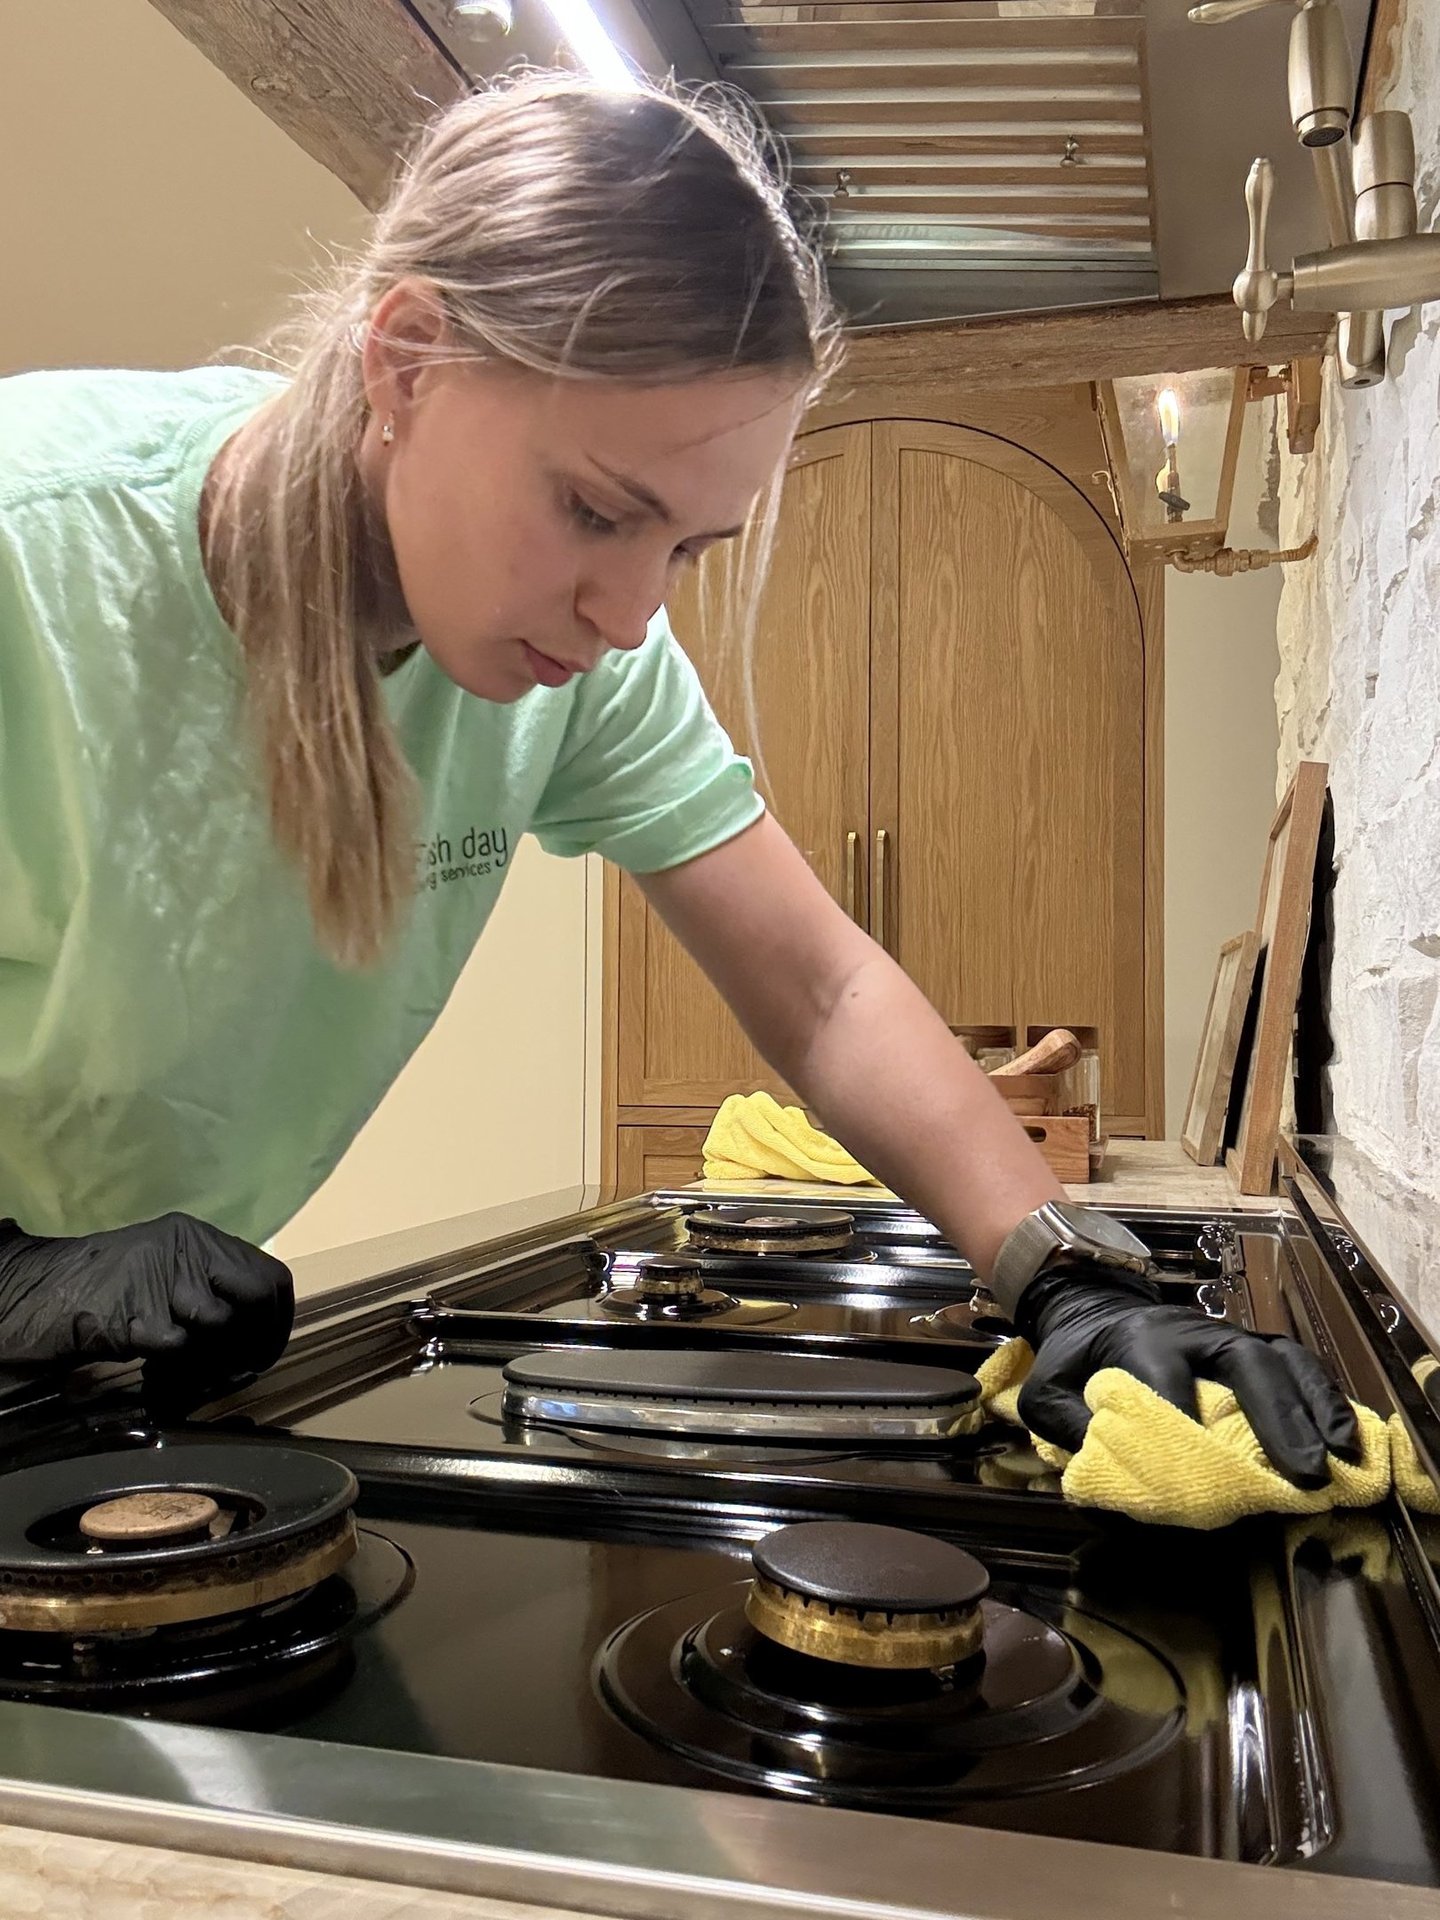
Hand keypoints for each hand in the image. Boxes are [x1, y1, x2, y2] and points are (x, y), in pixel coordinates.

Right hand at [0, 1213, 293, 1385]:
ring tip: (187, 1371)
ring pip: (221, 1323)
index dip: (277, 1320)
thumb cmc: (111, 1289)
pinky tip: (159, 1376)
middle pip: (258, 1295)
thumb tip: (262, 1334)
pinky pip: (180, 1347)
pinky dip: (175, 1370)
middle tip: (240, 1369)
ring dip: (211, 1359)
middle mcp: (189, 1248)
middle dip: (256, 1339)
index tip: (265, 1352)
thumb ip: (215, 1291)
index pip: (272, 1277)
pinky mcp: (139, 1310)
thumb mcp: (171, 1273)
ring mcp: (164, 1276)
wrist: (47, 1293)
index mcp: (201, 1237)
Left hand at [1015, 1265, 1361, 1487]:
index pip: (1168, 1386)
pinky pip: (1296, 1367)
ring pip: (1281, 1361)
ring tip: (1342, 1459)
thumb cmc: (1074, 1360)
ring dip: (1316, 1408)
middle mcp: (1192, 1333)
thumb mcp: (1045, 1393)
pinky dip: (1326, 1399)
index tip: (1203, 1484)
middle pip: (1245, 1364)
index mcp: (1139, 1341)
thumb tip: (1107, 1476)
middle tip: (1306, 1476)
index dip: (1187, 1431)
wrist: (1093, 1311)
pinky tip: (1347, 1438)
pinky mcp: (1250, 1347)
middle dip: (1278, 1419)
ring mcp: (1227, 1337)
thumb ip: (1069, 1432)